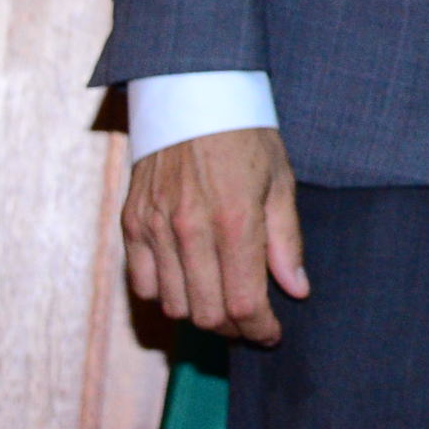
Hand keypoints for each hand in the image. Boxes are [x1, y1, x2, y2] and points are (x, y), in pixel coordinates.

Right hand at [122, 126, 307, 342]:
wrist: (192, 94)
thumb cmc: (245, 135)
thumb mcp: (281, 182)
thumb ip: (285, 241)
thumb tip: (296, 290)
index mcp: (234, 219)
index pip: (244, 301)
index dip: (260, 328)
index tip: (271, 334)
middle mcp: (190, 229)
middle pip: (206, 313)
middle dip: (233, 328)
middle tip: (251, 322)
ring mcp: (155, 227)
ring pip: (174, 305)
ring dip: (201, 314)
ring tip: (223, 303)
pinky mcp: (132, 223)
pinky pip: (143, 284)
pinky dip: (166, 295)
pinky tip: (190, 283)